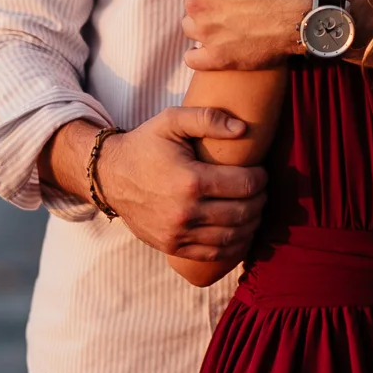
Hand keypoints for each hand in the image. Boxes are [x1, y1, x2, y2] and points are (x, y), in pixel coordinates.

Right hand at [96, 108, 266, 264]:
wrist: (110, 177)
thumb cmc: (144, 145)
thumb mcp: (171, 121)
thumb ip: (207, 118)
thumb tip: (242, 129)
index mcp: (190, 180)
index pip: (245, 185)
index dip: (261, 178)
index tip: (261, 172)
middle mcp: (185, 212)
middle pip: (243, 213)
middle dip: (260, 201)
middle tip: (262, 191)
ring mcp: (178, 234)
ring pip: (232, 237)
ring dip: (252, 224)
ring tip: (254, 210)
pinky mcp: (172, 247)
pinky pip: (214, 254)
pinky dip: (235, 246)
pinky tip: (242, 234)